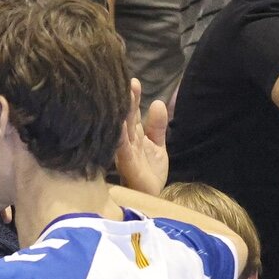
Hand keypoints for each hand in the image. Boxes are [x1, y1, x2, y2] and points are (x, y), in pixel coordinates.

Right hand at [115, 78, 169, 195]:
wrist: (151, 198)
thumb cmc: (149, 174)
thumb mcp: (157, 146)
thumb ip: (157, 126)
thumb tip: (159, 103)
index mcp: (133, 137)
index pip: (132, 113)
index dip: (133, 98)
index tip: (133, 81)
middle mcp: (126, 143)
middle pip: (126, 118)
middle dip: (127, 100)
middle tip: (126, 81)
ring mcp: (125, 153)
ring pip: (122, 130)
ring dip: (121, 114)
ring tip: (121, 96)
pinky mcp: (127, 165)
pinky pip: (122, 149)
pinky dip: (119, 137)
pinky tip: (119, 125)